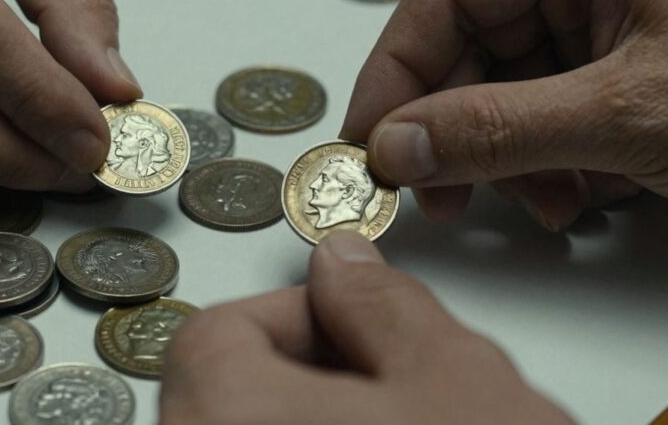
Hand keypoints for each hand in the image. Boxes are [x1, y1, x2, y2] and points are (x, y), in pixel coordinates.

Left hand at [160, 232, 573, 424]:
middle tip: (386, 386)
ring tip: (402, 420)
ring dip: (320, 411)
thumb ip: (384, 304)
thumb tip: (344, 259)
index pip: (215, 332)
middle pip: (226, 388)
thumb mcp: (452, 380)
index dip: (297, 315)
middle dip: (313, 371)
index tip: (354, 325)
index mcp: (221, 417)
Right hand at [341, 0, 667, 228]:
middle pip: (472, 37)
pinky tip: (567, 192)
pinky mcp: (622, 56)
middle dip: (453, 123)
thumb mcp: (628, 115)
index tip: (369, 136)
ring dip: (501, 151)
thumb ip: (498, 128)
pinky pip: (544, 101)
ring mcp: (608, 7)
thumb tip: (397, 143)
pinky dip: (542, 156)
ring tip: (526, 200)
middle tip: (428, 185)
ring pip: (504, 78)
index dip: (396, 68)